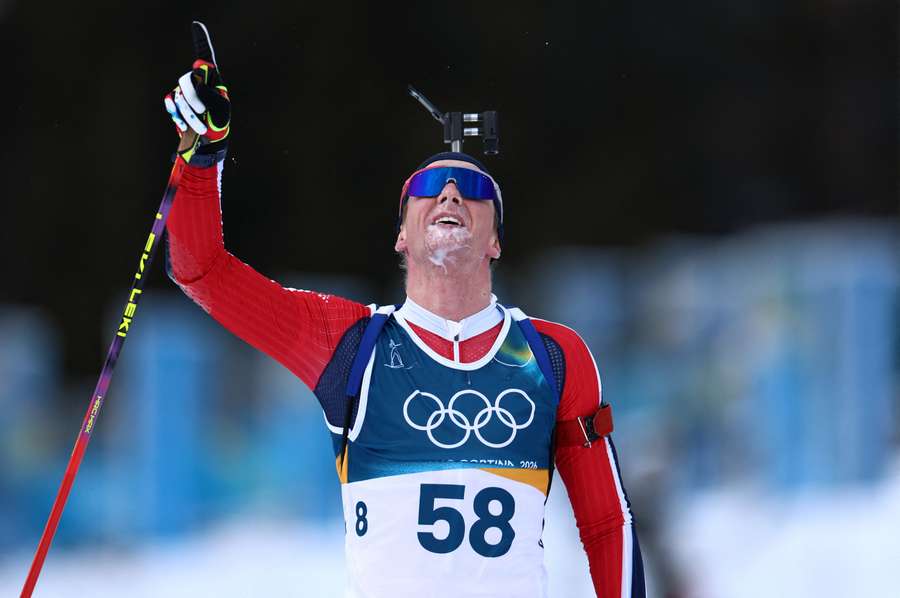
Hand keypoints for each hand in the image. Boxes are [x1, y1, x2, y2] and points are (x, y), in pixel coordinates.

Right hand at [164, 21, 230, 164]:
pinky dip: (177, 115)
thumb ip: (212, 95)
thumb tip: (197, 83)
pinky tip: (184, 125)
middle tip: (203, 112)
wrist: (209, 141)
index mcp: (212, 78)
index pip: (205, 55)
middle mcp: (196, 80)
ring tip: (200, 127)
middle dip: (193, 99)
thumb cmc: (219, 122)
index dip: (200, 39)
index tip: (196, 23)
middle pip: (186, 79)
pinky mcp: (175, 102)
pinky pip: (170, 103)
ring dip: (188, 114)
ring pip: (178, 95)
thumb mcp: (221, 109)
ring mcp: (184, 90)